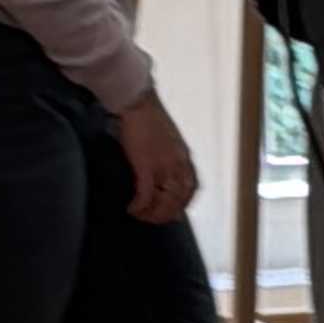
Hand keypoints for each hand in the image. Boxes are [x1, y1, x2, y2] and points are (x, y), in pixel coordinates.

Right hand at [114, 89, 200, 227]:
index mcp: (185, 158)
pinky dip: (140, 205)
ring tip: (141, 216)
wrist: (139, 103)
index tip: (173, 213)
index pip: (192, 189)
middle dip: (166, 214)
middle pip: (179, 199)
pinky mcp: (145, 165)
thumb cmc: (150, 119)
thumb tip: (169, 179)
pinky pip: (146, 194)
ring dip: (153, 213)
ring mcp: (163, 166)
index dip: (183, 204)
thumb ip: (173, 158)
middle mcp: (178, 164)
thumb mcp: (170, 140)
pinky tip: (131, 208)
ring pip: (164, 201)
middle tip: (152, 219)